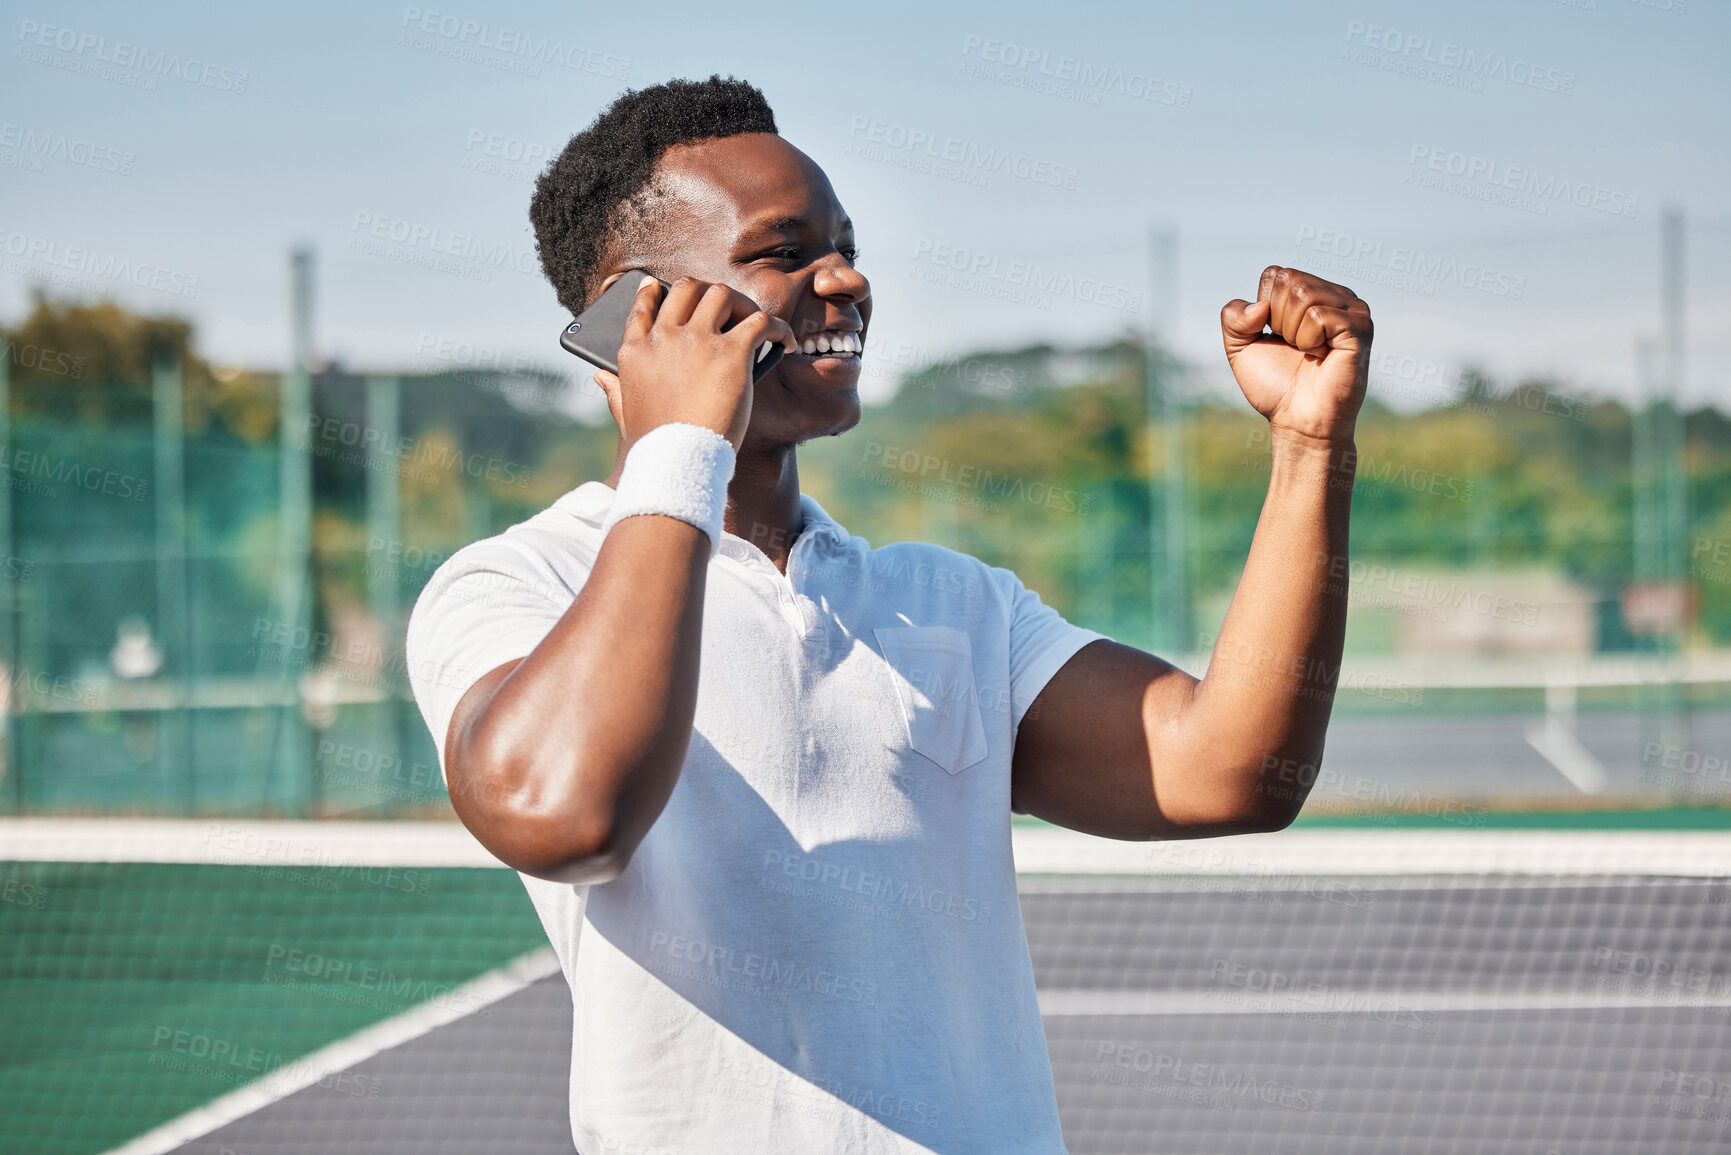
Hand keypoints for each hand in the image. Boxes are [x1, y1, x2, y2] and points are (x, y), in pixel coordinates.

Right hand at [591, 275, 796, 451]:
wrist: (677, 463)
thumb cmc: (654, 446)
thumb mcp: (625, 413)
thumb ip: (614, 390)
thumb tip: (600, 375)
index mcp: (636, 351)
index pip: (643, 307)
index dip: (653, 292)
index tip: (659, 286)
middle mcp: (665, 338)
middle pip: (686, 289)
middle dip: (706, 291)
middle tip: (724, 308)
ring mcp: (698, 340)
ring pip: (722, 294)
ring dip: (742, 303)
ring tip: (754, 322)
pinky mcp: (731, 352)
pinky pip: (761, 321)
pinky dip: (778, 327)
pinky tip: (786, 341)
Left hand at [1220, 266, 1372, 446]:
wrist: (1298, 420)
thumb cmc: (1275, 384)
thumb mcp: (1239, 347)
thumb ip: (1233, 317)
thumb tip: (1259, 307)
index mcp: (1311, 292)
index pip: (1275, 274)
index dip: (1263, 310)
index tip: (1278, 337)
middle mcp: (1335, 294)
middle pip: (1289, 281)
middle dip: (1279, 321)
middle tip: (1295, 348)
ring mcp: (1352, 309)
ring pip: (1304, 294)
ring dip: (1294, 332)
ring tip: (1309, 352)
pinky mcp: (1359, 327)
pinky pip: (1318, 316)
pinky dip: (1309, 341)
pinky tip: (1321, 356)